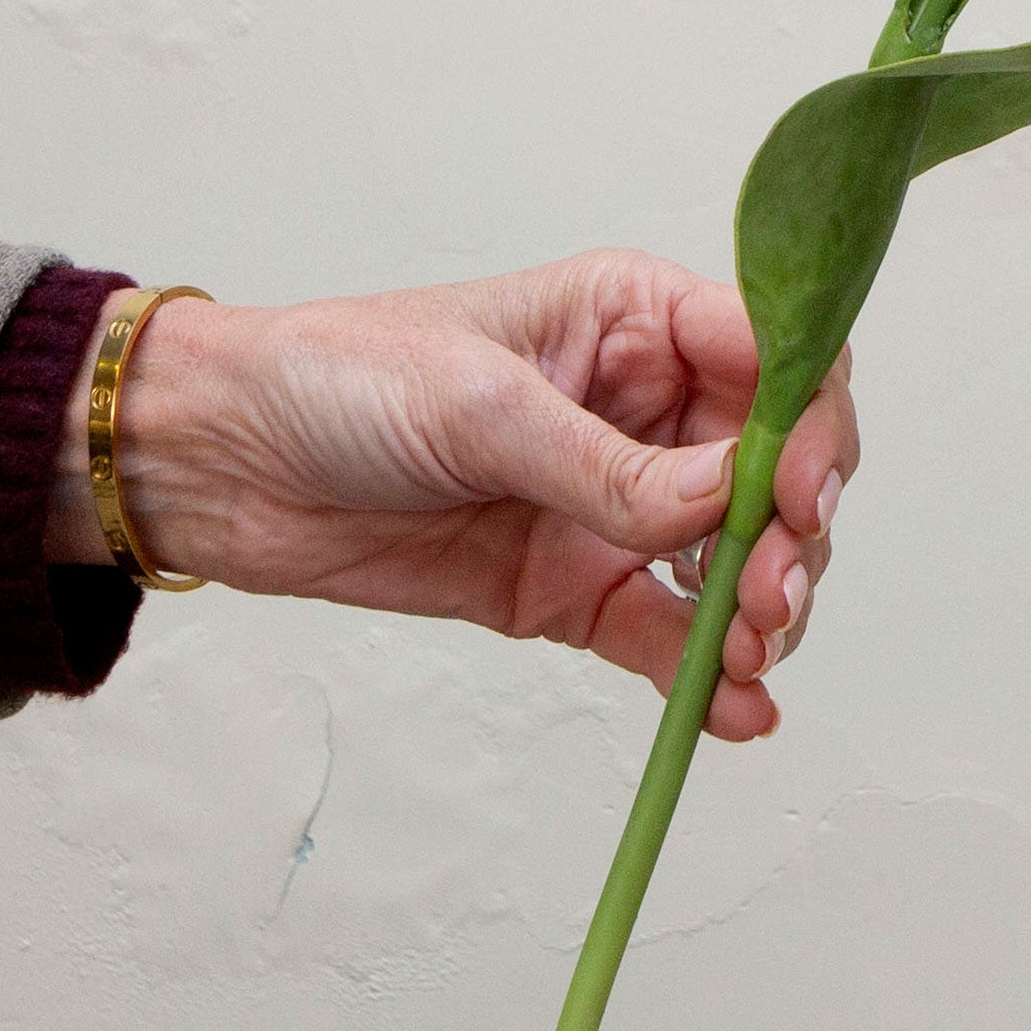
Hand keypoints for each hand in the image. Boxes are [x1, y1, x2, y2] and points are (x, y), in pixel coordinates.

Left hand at [47, 253, 858, 738]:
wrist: (220, 465)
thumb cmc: (337, 380)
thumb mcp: (478, 406)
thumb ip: (607, 465)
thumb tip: (726, 502)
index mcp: (634, 320)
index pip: (774, 357)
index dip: (810, 423)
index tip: (802, 494)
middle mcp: (643, 408)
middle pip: (774, 468)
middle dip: (794, 533)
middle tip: (773, 594)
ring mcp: (613, 504)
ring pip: (734, 558)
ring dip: (764, 607)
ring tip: (753, 652)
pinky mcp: (572, 587)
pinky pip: (664, 634)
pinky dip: (707, 674)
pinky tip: (737, 710)